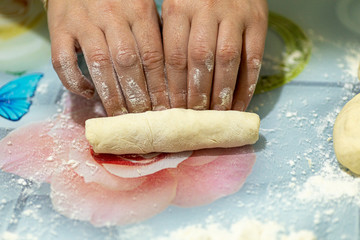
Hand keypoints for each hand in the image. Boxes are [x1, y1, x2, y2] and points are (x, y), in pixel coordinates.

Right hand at [47, 0, 169, 115]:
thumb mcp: (141, 7)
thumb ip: (154, 35)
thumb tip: (169, 75)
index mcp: (138, 9)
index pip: (152, 55)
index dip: (158, 86)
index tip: (162, 109)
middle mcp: (111, 14)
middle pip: (127, 62)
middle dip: (137, 95)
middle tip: (142, 118)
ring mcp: (83, 21)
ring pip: (98, 64)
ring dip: (111, 95)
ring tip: (119, 115)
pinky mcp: (59, 27)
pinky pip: (63, 61)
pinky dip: (75, 82)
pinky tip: (88, 93)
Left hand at [162, 0, 267, 110]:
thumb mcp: (177, 8)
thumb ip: (171, 38)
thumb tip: (164, 83)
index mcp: (178, 7)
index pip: (174, 56)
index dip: (174, 88)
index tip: (174, 111)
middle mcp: (206, 9)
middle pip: (199, 59)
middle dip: (197, 94)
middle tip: (196, 118)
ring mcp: (234, 14)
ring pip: (227, 60)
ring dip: (222, 92)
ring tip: (217, 115)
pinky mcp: (258, 20)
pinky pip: (253, 58)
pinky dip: (247, 85)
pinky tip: (240, 104)